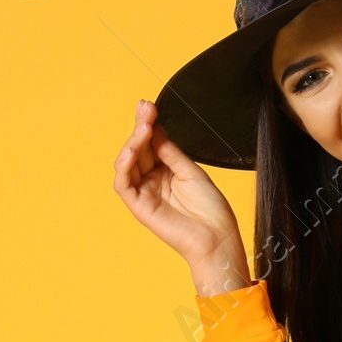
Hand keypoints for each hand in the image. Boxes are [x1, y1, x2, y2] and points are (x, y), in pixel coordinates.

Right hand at [114, 100, 251, 295]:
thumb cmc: (210, 208)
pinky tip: (133, 149)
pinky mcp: (138, 207)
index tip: (149, 105)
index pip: (150, 143)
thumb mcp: (190, 170)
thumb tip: (154, 127)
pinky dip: (124, 165)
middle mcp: (151, 180)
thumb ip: (169, 151)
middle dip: (139, 126)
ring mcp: (143, 193)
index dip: (148, 123)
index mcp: (164, 171)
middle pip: (137, 149)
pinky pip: (123, 184)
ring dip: (132, 142)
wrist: (218, 237)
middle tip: (145, 108)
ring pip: (127, 163)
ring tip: (144, 126)